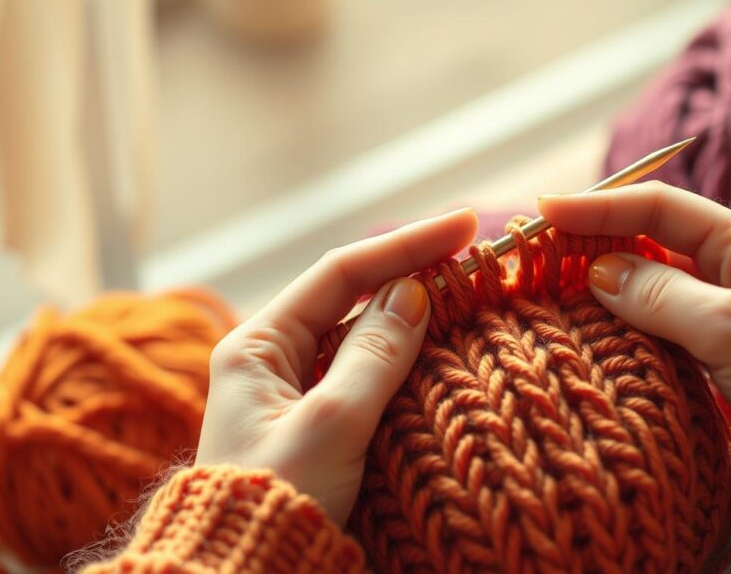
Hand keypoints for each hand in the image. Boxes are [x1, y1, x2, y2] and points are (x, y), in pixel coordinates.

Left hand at [196, 208, 478, 524]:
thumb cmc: (274, 503)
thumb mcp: (330, 425)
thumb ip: (375, 355)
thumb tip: (414, 292)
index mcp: (256, 345)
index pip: (340, 273)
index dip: (404, 245)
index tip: (464, 227)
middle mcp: (272, 358)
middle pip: (350, 298)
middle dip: (410, 274)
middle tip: (473, 257)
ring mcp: (294, 391)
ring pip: (361, 337)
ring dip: (410, 317)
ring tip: (465, 294)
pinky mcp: (316, 423)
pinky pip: (365, 375)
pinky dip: (403, 360)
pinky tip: (439, 350)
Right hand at [539, 182, 730, 432]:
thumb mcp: (730, 327)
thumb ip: (661, 295)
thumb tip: (598, 272)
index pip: (658, 205)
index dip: (600, 204)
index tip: (546, 209)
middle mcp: (724, 264)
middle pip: (643, 236)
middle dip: (590, 239)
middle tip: (535, 250)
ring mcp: (711, 303)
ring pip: (640, 277)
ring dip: (596, 278)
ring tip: (545, 283)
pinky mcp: (702, 340)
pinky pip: (646, 316)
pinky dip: (612, 315)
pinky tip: (582, 321)